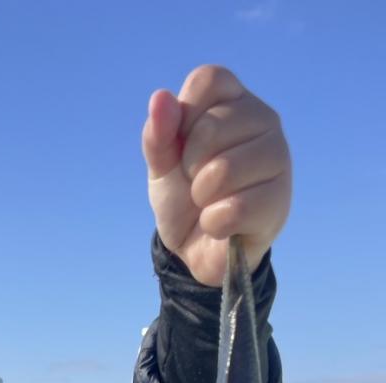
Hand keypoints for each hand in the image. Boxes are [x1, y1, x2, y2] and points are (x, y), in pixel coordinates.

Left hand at [142, 65, 290, 285]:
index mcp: (234, 101)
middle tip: (197, 182)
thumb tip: (160, 98)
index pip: (207, 80)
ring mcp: (278, 158)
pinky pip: (234, 208)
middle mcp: (264, 120)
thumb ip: (158, 135)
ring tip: (210, 202)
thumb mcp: (162, 166)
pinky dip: (214, 223)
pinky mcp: (279, 200)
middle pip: (211, 127)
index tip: (182, 145)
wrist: (195, 248)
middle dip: (189, 166)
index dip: (183, 116)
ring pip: (224, 170)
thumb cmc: (183, 197)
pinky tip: (222, 224)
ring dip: (202, 197)